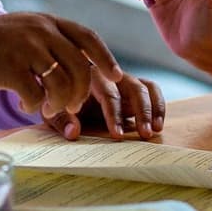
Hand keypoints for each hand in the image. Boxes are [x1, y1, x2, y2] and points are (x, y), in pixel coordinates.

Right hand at [0, 13, 120, 118]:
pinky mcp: (10, 67)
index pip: (88, 37)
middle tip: (76, 105)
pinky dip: (34, 105)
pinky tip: (26, 103)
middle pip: (79, 65)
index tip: (117, 76)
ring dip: (59, 102)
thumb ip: (55, 42)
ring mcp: (26, 48)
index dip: (106, 58)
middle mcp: (41, 31)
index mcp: (49, 22)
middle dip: (82, 91)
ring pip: (61, 83)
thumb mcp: (29, 31)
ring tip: (49, 107)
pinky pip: (35, 94)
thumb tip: (88, 66)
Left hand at [44, 72, 165, 139]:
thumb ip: (61, 120)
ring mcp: (123, 78)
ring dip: (152, 109)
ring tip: (154, 131)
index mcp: (89, 77)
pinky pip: (152, 89)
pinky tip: (159, 124)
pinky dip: (158, 105)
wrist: (60, 83)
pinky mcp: (133, 84)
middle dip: (140, 112)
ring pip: (144, 87)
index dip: (114, 115)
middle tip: (144, 134)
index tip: (118, 135)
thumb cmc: (57, 100)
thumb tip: (74, 134)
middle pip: (131, 88)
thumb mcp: (52, 110)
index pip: (107, 94)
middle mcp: (109, 74)